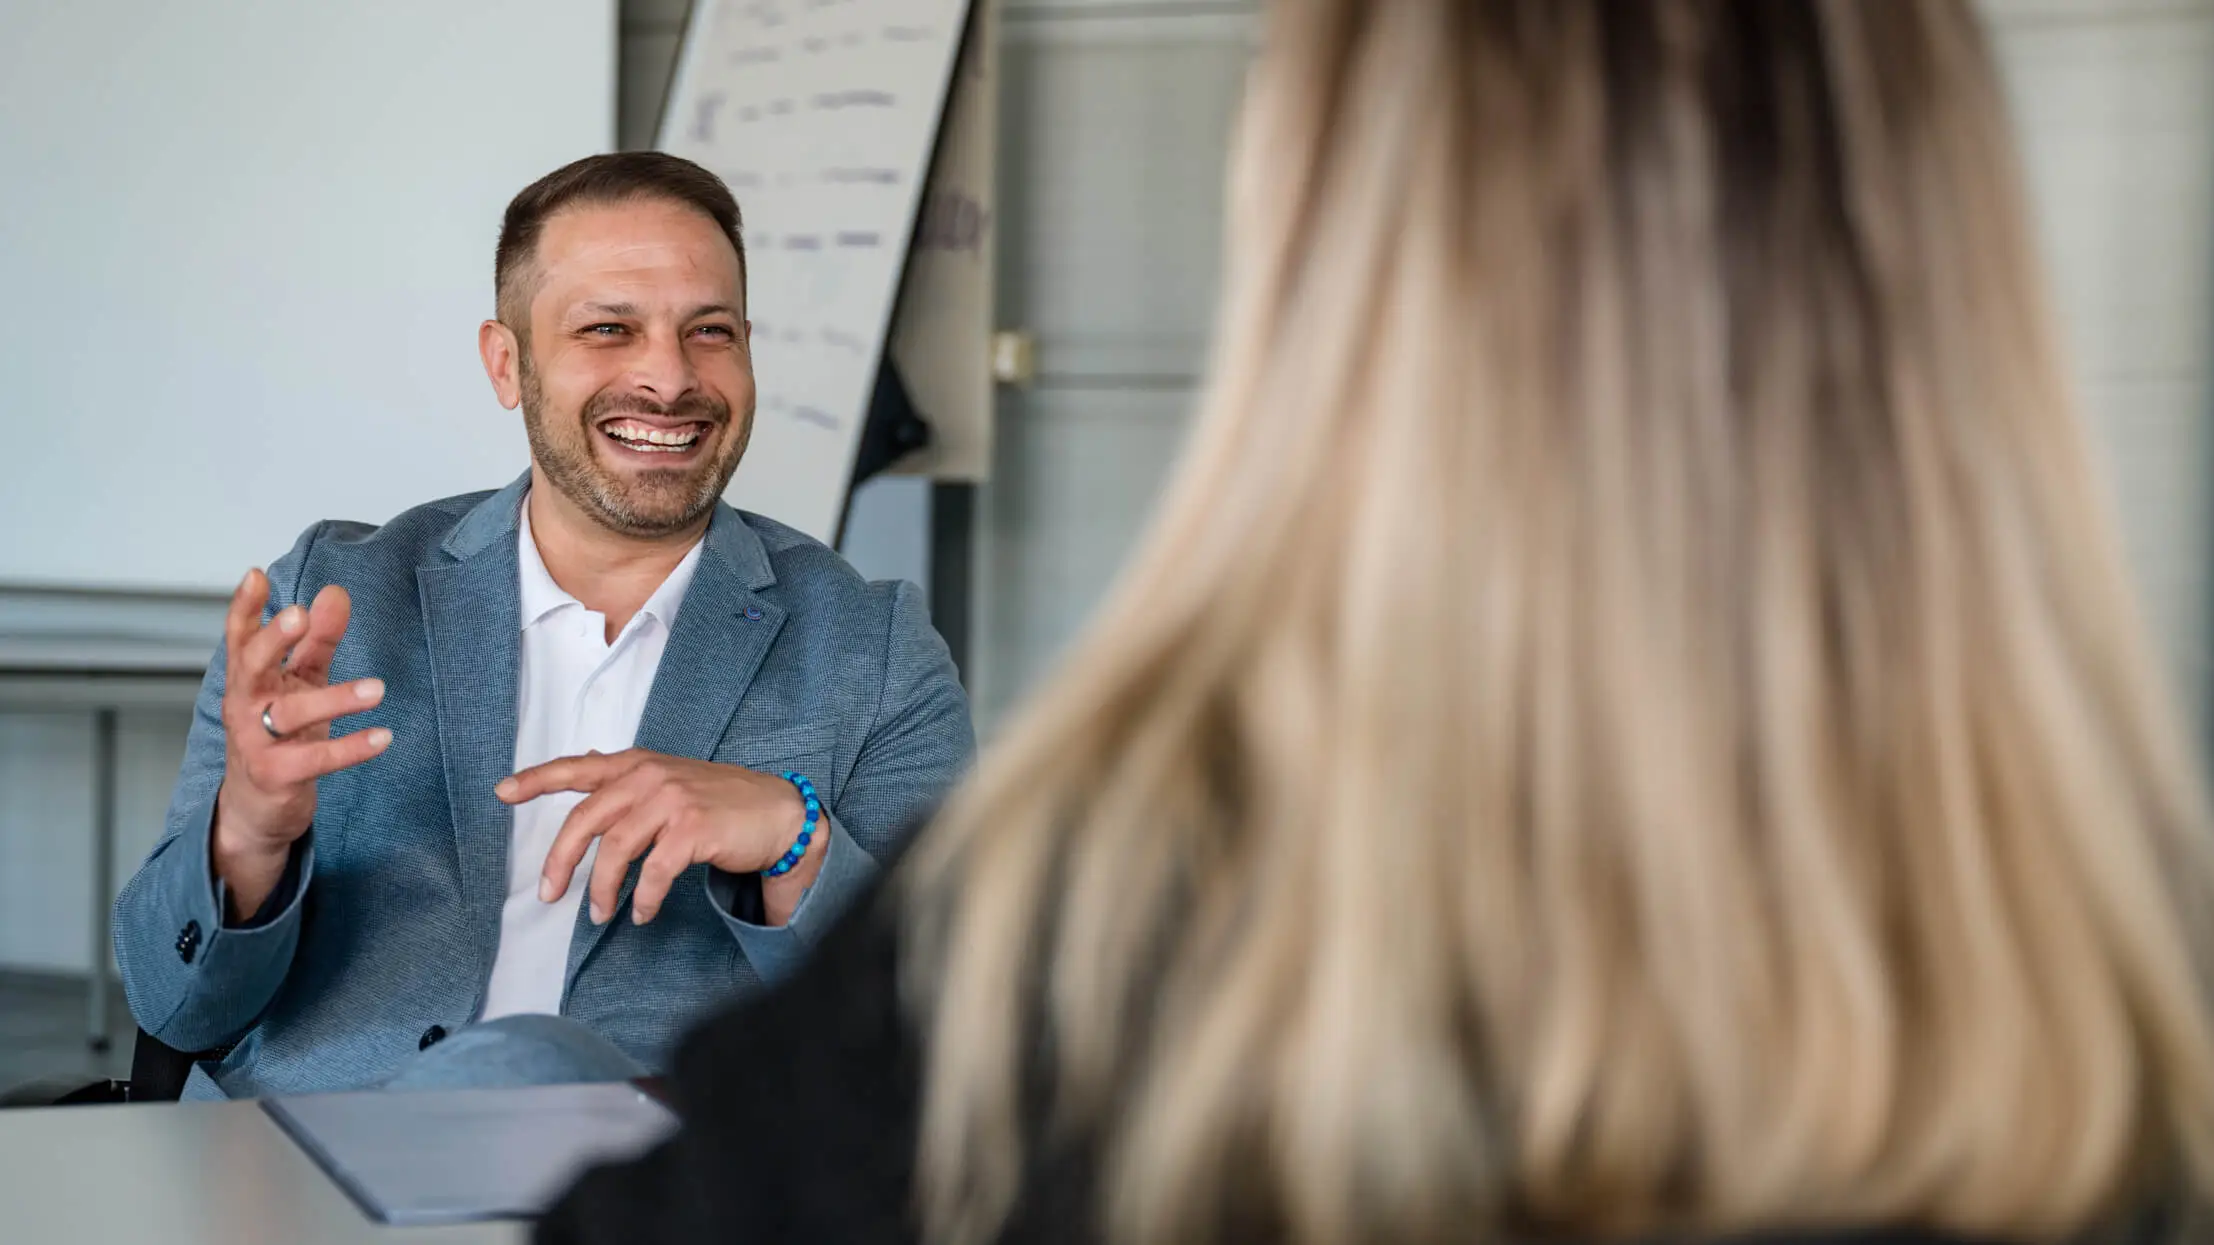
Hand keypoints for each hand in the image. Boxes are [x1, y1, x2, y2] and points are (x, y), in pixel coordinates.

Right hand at [212, 569, 388, 916]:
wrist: (256, 805)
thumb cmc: (280, 733)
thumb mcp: (299, 682)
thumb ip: (317, 640)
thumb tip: (336, 592)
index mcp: (249, 678)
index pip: (239, 637)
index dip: (244, 607)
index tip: (256, 575)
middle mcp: (245, 705)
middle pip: (251, 666)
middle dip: (273, 638)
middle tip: (300, 613)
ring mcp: (256, 742)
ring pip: (288, 715)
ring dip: (334, 700)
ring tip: (378, 689)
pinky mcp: (278, 775)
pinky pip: (315, 760)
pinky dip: (350, 749)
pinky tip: (383, 737)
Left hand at [497, 751, 817, 926]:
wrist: (778, 813)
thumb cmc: (720, 801)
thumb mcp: (669, 779)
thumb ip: (630, 778)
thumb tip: (591, 763)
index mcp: (638, 765)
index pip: (578, 767)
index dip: (537, 779)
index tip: (503, 792)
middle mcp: (650, 776)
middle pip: (586, 818)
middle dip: (560, 860)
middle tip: (548, 893)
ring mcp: (672, 800)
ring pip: (616, 850)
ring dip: (602, 889)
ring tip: (600, 914)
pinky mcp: (693, 828)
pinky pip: (654, 872)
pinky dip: (644, 898)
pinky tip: (643, 912)